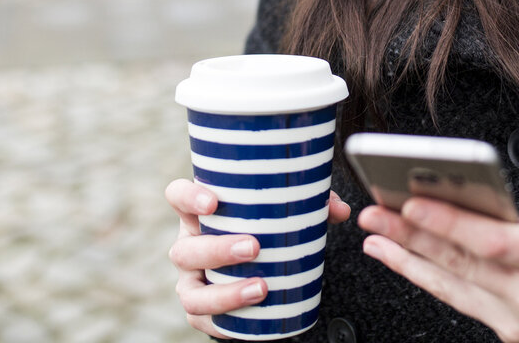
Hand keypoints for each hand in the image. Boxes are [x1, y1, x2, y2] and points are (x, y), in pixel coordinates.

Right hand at [165, 178, 351, 338]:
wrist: (260, 267)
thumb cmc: (266, 229)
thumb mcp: (284, 213)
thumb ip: (311, 205)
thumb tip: (339, 210)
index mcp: (200, 214)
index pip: (178, 197)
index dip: (188, 197)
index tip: (213, 202)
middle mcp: (190, 247)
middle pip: (186, 250)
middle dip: (217, 250)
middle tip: (254, 247)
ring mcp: (192, 281)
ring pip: (191, 292)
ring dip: (224, 293)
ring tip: (261, 288)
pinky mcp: (202, 310)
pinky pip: (203, 320)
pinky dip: (224, 320)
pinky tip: (252, 313)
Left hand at [357, 198, 518, 342]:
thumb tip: (470, 209)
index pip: (490, 239)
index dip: (447, 222)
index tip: (411, 202)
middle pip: (460, 262)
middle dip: (409, 235)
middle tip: (374, 212)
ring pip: (451, 286)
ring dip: (408, 259)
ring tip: (375, 237)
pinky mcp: (511, 336)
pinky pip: (463, 301)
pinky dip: (432, 279)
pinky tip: (407, 262)